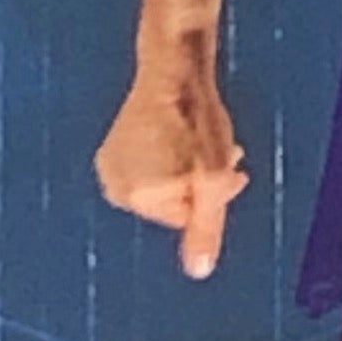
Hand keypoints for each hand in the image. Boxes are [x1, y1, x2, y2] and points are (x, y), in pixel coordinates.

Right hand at [94, 71, 247, 279]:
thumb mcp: (214, 177)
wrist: (173, 67)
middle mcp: (116, 188)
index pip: (189, 219)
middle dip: (203, 185)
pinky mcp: (112, 151)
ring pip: (165, 188)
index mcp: (138, 197)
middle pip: (175, 206)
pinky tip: (181, 137)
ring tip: (204, 143)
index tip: (230, 168)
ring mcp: (111, 168)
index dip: (215, 196)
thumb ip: (206, 227)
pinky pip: (148, 172)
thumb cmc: (197, 118)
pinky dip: (169, 161)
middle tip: (226, 153)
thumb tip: (198, 273)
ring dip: (190, 173)